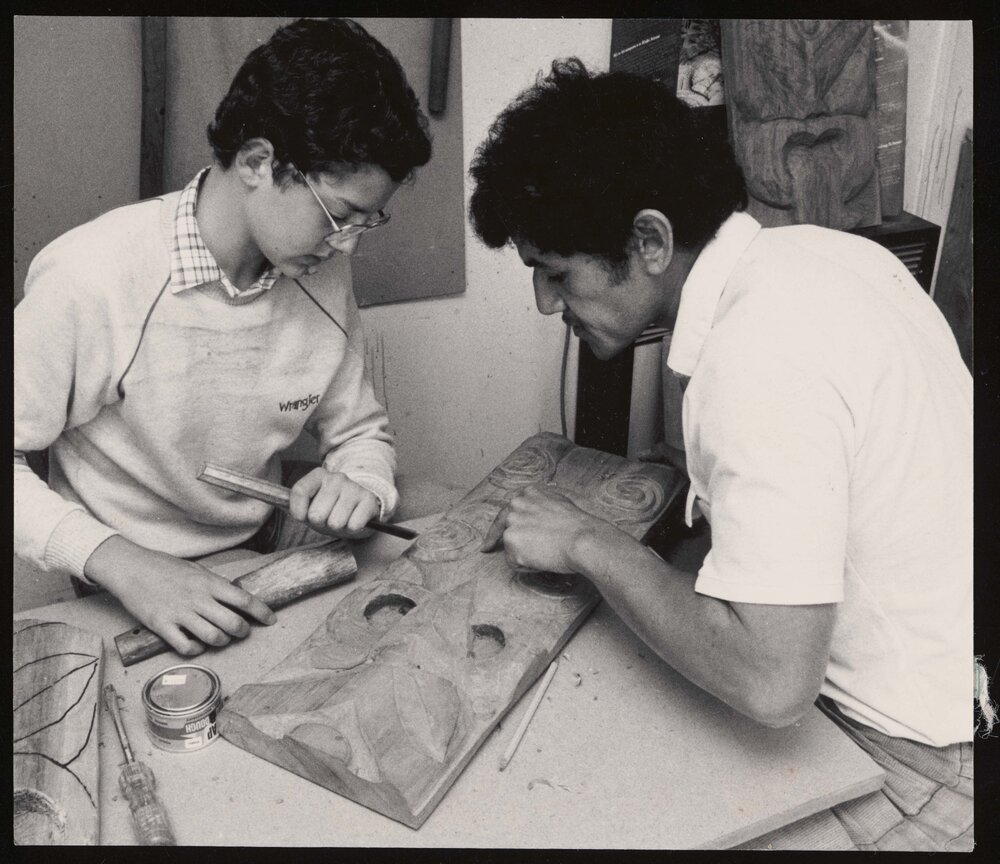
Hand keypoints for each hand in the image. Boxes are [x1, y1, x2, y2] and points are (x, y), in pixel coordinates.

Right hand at [84, 535, 276, 655]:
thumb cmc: (164, 567)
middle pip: (233, 623)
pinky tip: (197, 645)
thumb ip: (215, 585)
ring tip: (221, 639)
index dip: (262, 612)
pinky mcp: (162, 626)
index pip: (245, 600)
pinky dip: (197, 650)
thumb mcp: (196, 570)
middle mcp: (198, 599)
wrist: (131, 568)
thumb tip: (235, 597)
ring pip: (213, 638)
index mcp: (209, 582)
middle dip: (243, 632)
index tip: (271, 620)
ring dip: (222, 642)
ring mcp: (180, 614)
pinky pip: (186, 647)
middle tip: (243, 632)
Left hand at [287, 467, 379, 538]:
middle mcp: (337, 478)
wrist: (362, 509)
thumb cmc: (331, 509)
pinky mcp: (369, 500)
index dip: (298, 511)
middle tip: (329, 518)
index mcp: (319, 475)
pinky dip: (353, 528)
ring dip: (338, 526)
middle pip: (316, 513)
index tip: (302, 518)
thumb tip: (274, 501)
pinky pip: (353, 525)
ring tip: (342, 519)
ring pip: (335, 521)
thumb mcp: (311, 506)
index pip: (299, 491)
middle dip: (321, 522)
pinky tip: (355, 520)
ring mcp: (354, 488)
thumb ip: (295, 504)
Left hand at [481, 484, 617, 573]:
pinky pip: (514, 563)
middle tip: (486, 548)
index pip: (509, 507)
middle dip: (493, 537)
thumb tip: (541, 511)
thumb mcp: (562, 502)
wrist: (583, 539)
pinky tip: (543, 560)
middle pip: (500, 524)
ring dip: (522, 554)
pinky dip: (526, 566)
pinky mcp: (512, 544)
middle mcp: (516, 504)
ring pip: (509, 546)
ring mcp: (512, 523)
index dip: (503, 521)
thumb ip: (544, 504)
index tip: (494, 529)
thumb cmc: (580, 526)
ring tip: (545, 554)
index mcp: (528, 493)